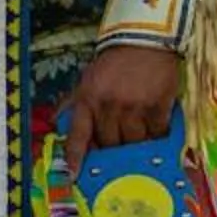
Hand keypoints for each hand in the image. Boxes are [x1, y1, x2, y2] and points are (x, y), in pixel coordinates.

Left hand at [65, 43, 179, 158]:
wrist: (144, 40)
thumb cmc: (113, 62)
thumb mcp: (88, 78)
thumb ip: (74, 101)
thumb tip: (57, 120)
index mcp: (88, 98)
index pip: (78, 135)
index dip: (75, 158)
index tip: (74, 176)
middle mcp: (109, 106)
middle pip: (109, 143)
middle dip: (112, 147)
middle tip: (118, 146)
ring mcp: (134, 107)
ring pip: (133, 142)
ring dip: (135, 143)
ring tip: (139, 135)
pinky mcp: (158, 107)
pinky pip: (156, 133)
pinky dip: (156, 134)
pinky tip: (156, 129)